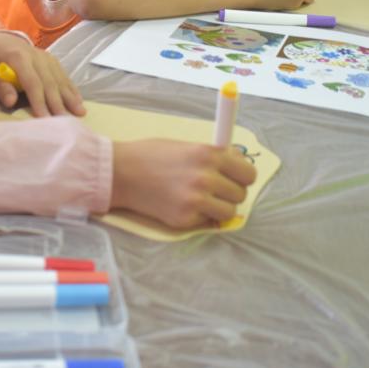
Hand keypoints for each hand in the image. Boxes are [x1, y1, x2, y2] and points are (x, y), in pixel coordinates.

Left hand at [0, 32, 85, 116]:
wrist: (2, 40)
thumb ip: (0, 86)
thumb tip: (11, 102)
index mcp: (19, 57)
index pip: (32, 82)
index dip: (39, 101)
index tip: (44, 118)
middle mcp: (36, 56)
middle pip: (49, 82)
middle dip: (58, 102)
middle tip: (65, 121)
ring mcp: (46, 57)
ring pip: (60, 78)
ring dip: (70, 96)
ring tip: (80, 112)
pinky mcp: (52, 60)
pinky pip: (63, 75)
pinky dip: (72, 88)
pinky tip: (79, 100)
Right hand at [111, 140, 255, 227]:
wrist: (120, 172)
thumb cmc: (151, 155)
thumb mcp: (187, 146)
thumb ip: (213, 156)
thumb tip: (238, 165)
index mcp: (209, 154)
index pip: (248, 173)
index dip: (243, 176)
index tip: (234, 178)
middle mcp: (206, 177)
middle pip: (240, 194)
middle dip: (230, 192)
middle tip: (214, 189)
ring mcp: (196, 200)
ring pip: (229, 212)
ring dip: (219, 207)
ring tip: (201, 199)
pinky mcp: (184, 219)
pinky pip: (207, 221)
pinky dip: (199, 216)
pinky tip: (183, 205)